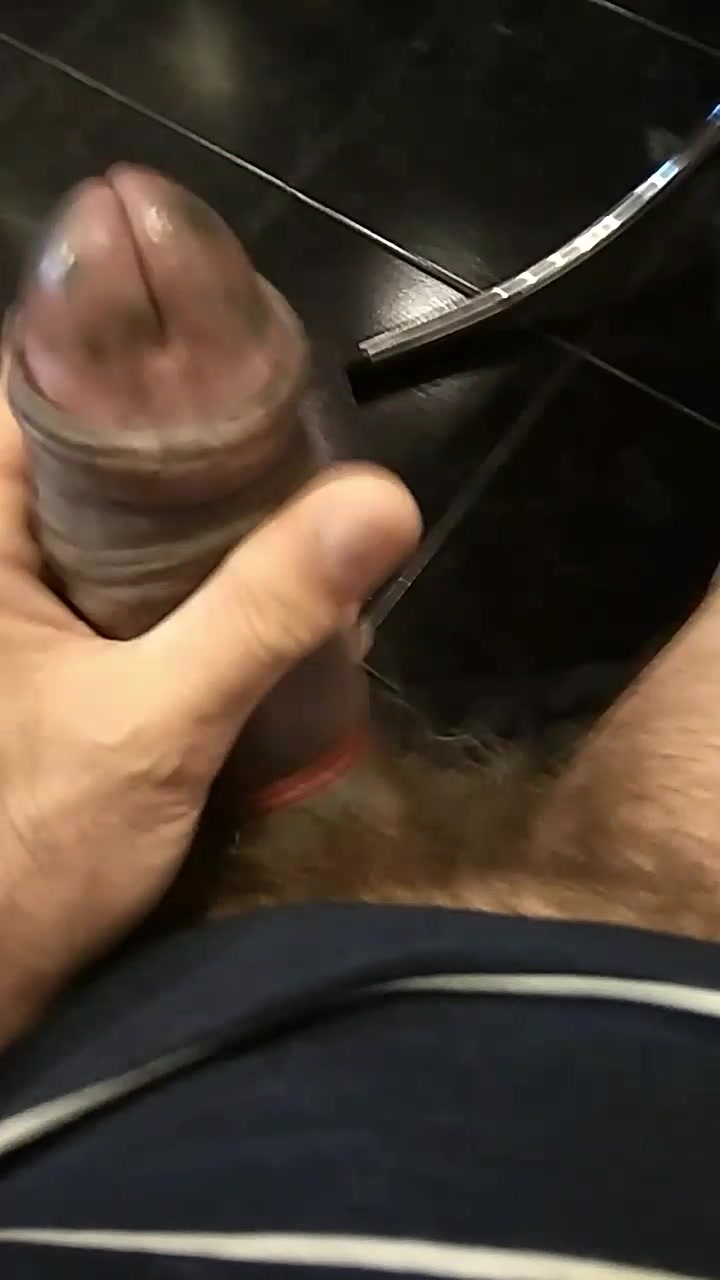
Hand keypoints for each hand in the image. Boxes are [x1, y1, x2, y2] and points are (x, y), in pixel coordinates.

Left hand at [0, 393, 420, 1044]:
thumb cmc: (32, 850)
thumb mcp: (154, 723)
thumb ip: (262, 613)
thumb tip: (382, 498)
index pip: (37, 394)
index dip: (128, 352)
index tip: (230, 341)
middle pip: (87, 454)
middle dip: (183, 438)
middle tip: (289, 423)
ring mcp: (25, 614)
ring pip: (113, 522)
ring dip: (194, 513)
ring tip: (292, 491)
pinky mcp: (56, 662)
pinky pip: (125, 587)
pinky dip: (187, 578)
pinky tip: (261, 586)